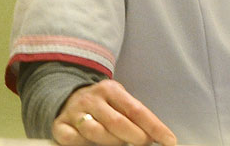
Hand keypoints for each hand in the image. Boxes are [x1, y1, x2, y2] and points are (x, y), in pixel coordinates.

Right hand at [52, 79, 176, 145]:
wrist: (67, 97)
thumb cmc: (102, 103)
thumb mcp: (118, 100)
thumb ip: (132, 115)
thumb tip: (153, 135)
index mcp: (111, 89)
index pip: (137, 110)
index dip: (154, 127)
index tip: (169, 141)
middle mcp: (93, 98)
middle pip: (118, 122)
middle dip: (135, 137)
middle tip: (144, 143)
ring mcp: (75, 112)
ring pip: (96, 132)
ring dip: (111, 142)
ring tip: (120, 142)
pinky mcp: (60, 126)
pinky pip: (74, 140)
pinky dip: (84, 144)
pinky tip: (90, 142)